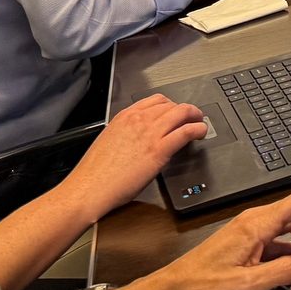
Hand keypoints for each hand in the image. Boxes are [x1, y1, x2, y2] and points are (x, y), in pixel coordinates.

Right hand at [54, 94, 208, 225]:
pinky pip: (186, 132)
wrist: (89, 189)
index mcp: (125, 117)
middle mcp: (139, 120)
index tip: (175, 110)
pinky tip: (201, 132)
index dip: (170, 104)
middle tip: (191, 116)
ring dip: (195, 115)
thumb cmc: (95, 173)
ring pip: (182, 113)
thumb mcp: (109, 141)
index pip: (155, 100)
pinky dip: (198, 129)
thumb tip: (137, 137)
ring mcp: (150, 133)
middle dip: (184, 109)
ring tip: (200, 122)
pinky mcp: (159, 150)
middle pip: (171, 105)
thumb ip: (125, 133)